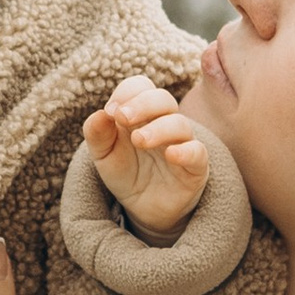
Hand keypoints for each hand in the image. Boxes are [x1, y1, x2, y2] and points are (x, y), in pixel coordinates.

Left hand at [82, 74, 208, 236]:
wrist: (142, 208)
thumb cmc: (126, 173)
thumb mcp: (103, 155)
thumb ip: (97, 133)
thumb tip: (99, 114)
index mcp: (142, 113)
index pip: (141, 87)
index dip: (126, 93)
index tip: (110, 112)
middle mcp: (164, 122)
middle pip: (162, 99)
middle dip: (142, 104)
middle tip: (122, 118)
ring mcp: (182, 142)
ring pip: (180, 124)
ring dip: (158, 128)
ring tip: (139, 140)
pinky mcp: (196, 166)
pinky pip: (197, 152)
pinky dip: (185, 151)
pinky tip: (170, 154)